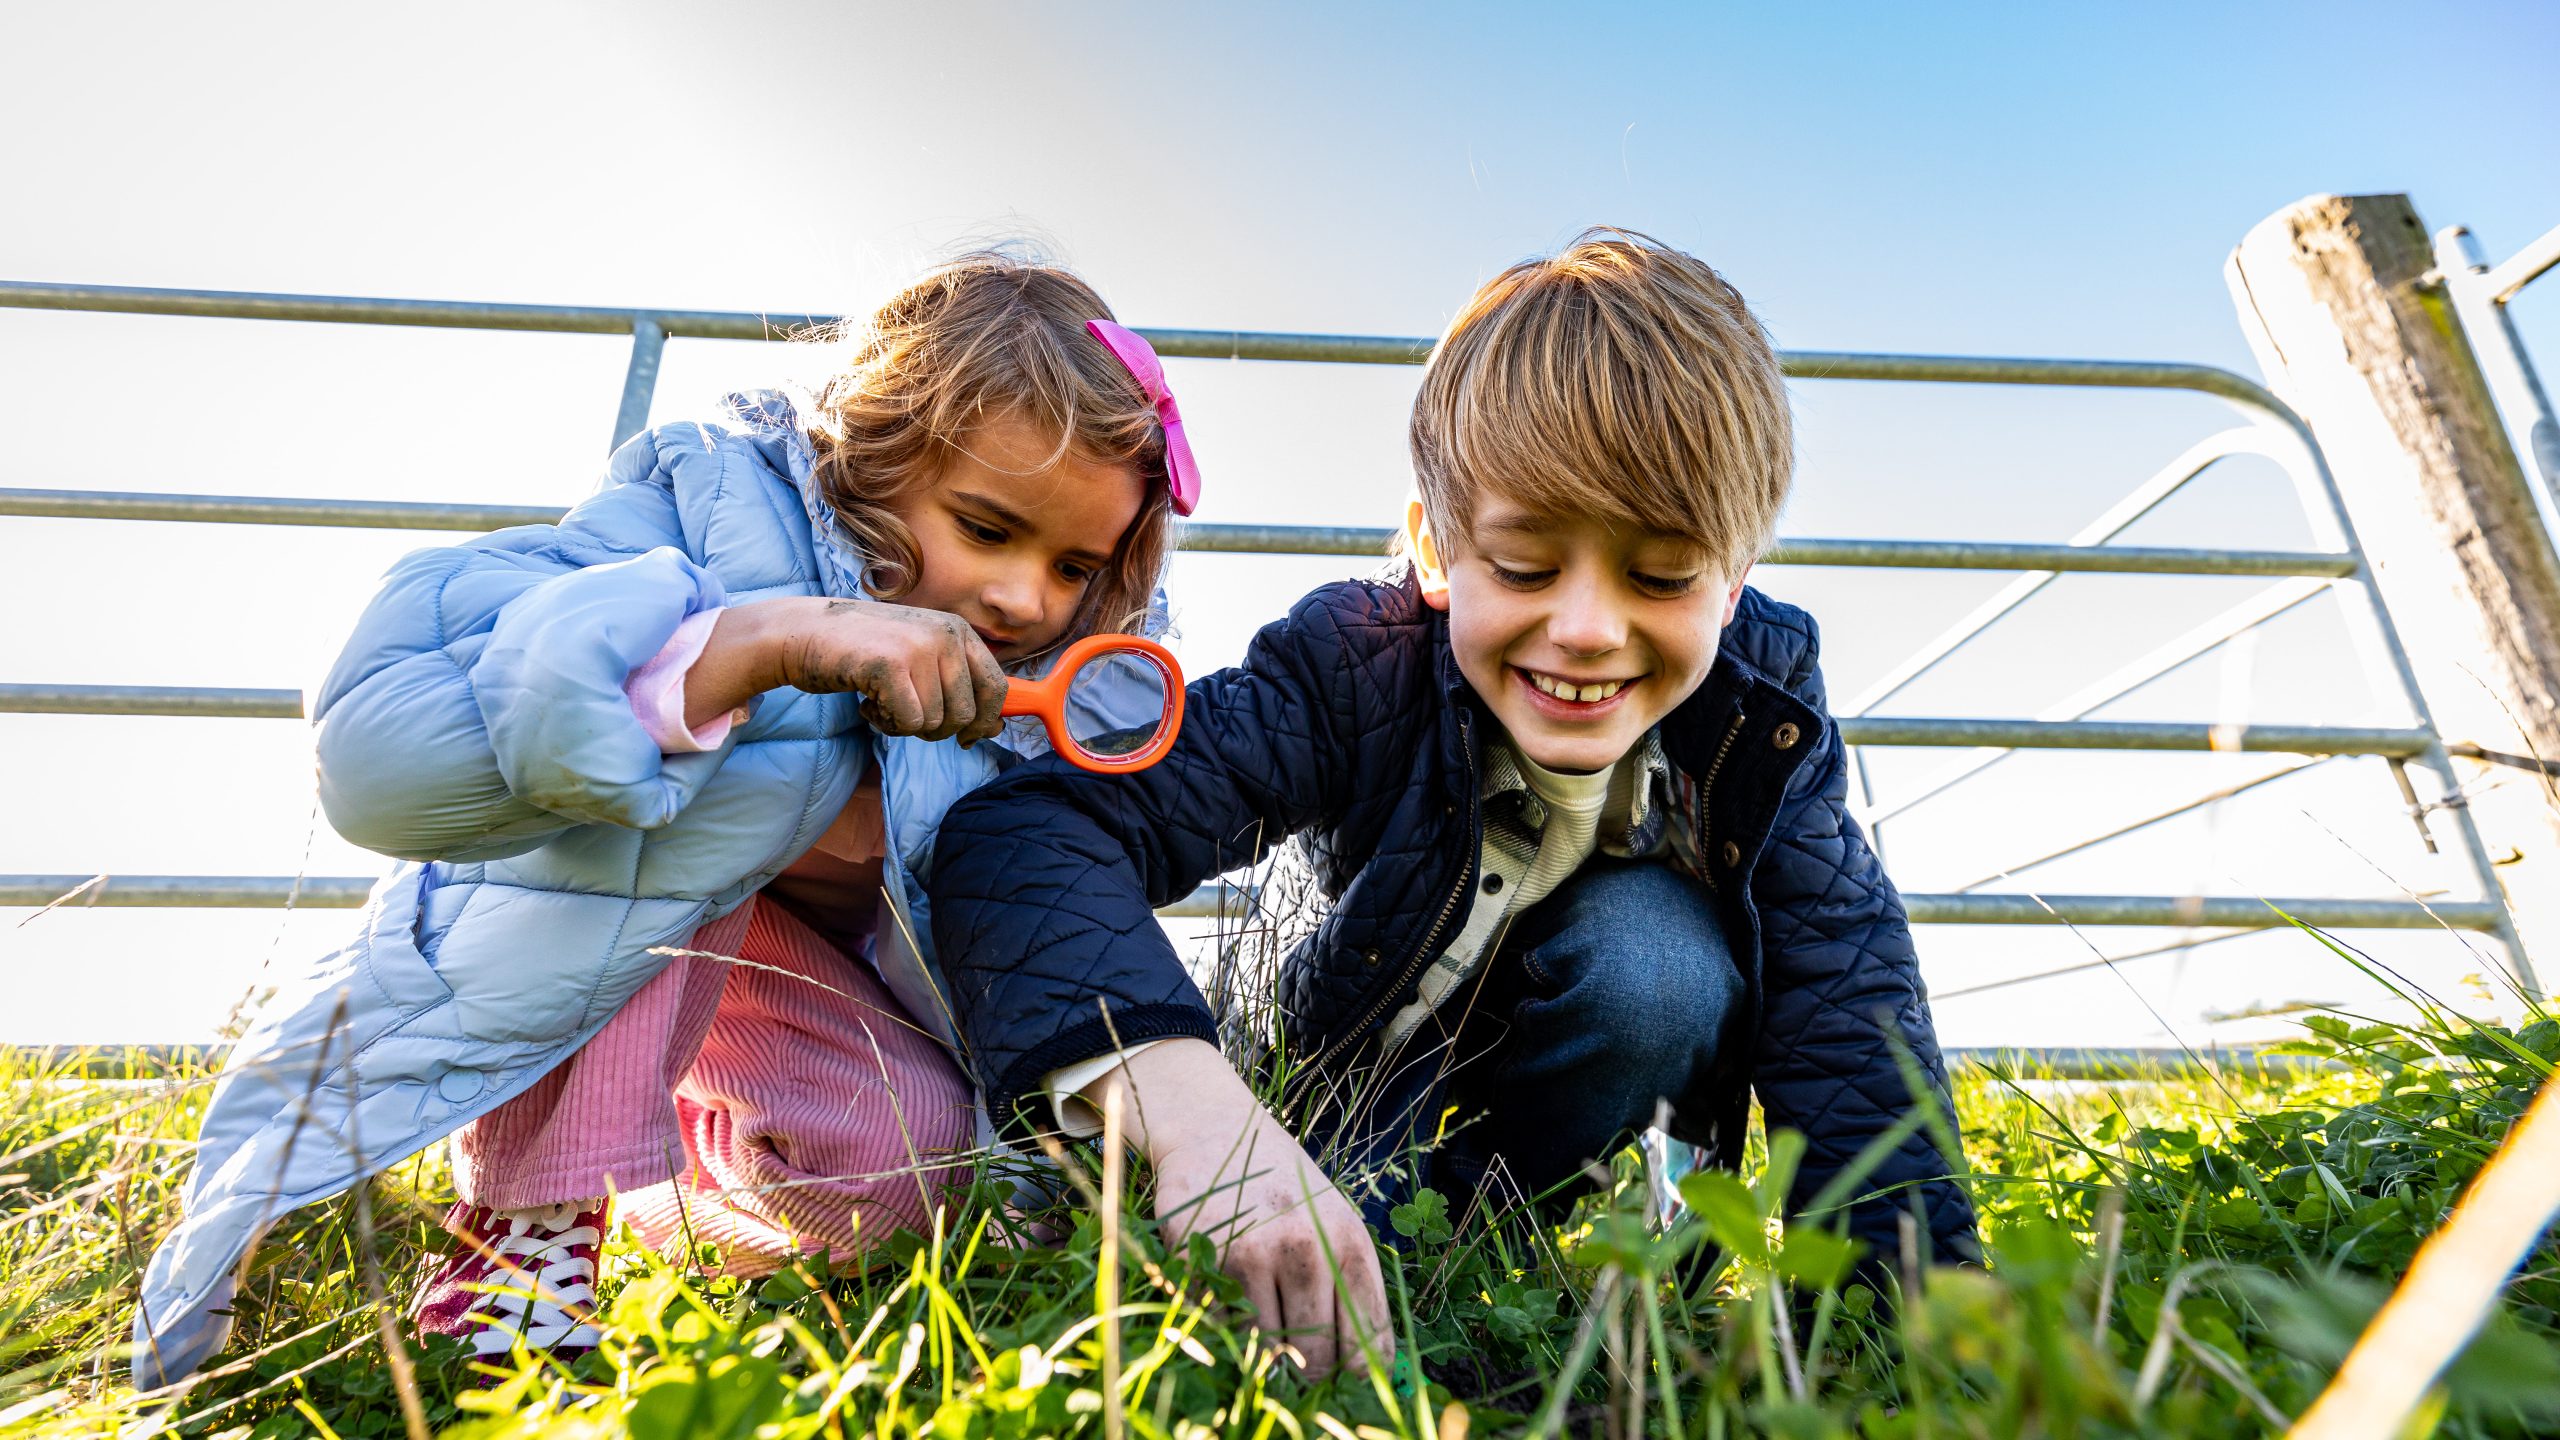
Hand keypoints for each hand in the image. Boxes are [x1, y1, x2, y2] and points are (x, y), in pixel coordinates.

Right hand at [689, 597, 1008, 744]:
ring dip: (904, 724)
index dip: (984, 721)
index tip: (967, 737)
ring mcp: (919, 648)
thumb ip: (956, 685)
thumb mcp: (920, 655)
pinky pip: (908, 723)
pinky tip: (868, 702)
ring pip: (934, 722)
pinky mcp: (891, 666)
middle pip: (964, 714)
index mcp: (958, 630)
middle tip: (905, 715)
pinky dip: (886, 724)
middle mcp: (945, 634)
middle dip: (936, 729)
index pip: (996, 687)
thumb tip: (996, 728)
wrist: (805, 632)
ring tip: (881, 700)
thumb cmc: (864, 650)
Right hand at [1090, 1040, 1393, 1379]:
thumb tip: (1371, 1369)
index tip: (1343, 1372)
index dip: (1355, 1370)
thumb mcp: (1336, 1222)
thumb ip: (1354, 1288)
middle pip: (1315, 1358)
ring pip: (1264, 1347)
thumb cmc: (1287, 1188)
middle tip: (1298, 1355)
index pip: (1365, 1345)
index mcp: (1348, 1244)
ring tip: (1261, 1298)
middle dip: (1309, 1367)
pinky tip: (1228, 1279)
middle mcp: (1302, 1249)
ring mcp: (1248, 1255)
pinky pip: (1219, 1325)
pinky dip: (1224, 1318)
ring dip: (1263, 1338)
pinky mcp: (1200, 1258)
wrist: (1217, 1131)